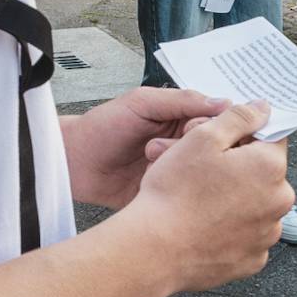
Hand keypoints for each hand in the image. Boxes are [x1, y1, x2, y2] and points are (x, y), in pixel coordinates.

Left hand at [62, 87, 228, 209]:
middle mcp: (184, 145)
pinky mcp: (167, 194)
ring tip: (149, 156)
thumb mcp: (142, 103)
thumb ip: (182, 100)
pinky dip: (171, 187)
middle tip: (164, 143)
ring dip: (176, 165)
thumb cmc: (102, 126)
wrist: (74, 160)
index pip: (220, 123)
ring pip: (201, 173)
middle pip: (215, 150)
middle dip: (190, 145)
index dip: (212, 127)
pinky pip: (183, 196)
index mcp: (183, 119)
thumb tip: (223, 102)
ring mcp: (177, 172)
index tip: (193, 129)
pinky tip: (151, 178)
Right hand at [119, 101, 294, 292]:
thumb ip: (239, 118)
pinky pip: (246, 236)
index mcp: (271, 168)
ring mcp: (267, 235)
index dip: (245, 136)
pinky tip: (205, 226)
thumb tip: (262, 109)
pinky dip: (230, 230)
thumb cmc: (174, 194)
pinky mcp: (252, 260)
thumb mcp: (202, 138)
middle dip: (240, 170)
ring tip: (200, 202)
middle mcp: (279, 203)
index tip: (223, 144)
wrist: (155, 249)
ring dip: (236, 200)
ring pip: (256, 206)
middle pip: (265, 174)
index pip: (272, 139)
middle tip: (203, 173)